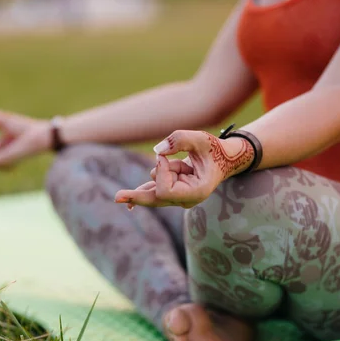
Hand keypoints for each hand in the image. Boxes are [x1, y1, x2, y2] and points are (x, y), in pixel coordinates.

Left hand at [114, 130, 253, 208]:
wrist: (223, 159)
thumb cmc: (214, 149)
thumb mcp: (201, 139)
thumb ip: (180, 140)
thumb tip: (157, 150)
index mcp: (197, 192)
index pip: (166, 190)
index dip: (162, 171)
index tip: (166, 156)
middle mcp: (186, 200)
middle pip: (155, 200)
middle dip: (136, 197)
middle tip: (116, 197)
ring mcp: (178, 199)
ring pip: (153, 189)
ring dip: (164, 167)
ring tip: (186, 163)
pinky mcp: (171, 193)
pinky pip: (152, 191)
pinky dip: (141, 190)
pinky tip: (126, 201)